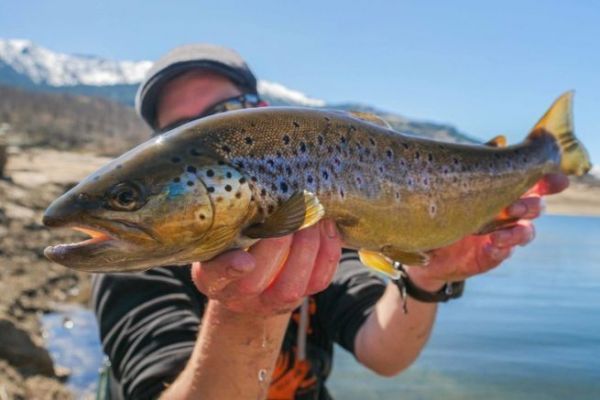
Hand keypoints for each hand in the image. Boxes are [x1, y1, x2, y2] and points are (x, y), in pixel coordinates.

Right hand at [191, 220, 341, 315]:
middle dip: (278, 244)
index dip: (230, 269)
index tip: (246, 260)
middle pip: (256, 281)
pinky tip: (325, 226)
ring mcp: (271, 302)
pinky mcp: (301, 297)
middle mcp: (238, 296)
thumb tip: (254, 187)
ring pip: (291, 287)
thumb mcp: (221, 235)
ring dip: (306, 247)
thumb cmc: (233, 245)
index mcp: (212, 277)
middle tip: (290, 211)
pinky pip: (318, 281)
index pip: (215, 276)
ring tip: (311, 215)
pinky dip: (327, 251)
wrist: (250, 283)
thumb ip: (230, 221)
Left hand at [407, 173, 568, 290]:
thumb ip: (479, 163)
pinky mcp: (490, 255)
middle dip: (531, 206)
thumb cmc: (447, 206)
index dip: (550, 182)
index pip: (535, 185)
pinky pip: (503, 253)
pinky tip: (492, 245)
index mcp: (506, 192)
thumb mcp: (458, 181)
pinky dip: (501, 249)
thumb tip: (500, 141)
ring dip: (518, 231)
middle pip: (536, 208)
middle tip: (514, 206)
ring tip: (500, 232)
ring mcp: (502, 235)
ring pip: (525, 233)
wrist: (428, 243)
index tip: (559, 181)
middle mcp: (508, 214)